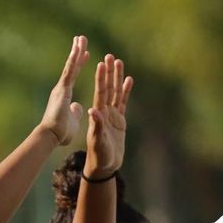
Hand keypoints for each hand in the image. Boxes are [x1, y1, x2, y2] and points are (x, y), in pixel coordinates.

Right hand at [39, 35, 89, 145]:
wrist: (51, 136)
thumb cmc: (60, 133)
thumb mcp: (72, 120)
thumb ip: (74, 113)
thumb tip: (78, 107)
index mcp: (64, 96)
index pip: (74, 76)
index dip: (79, 65)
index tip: (85, 55)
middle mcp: (61, 89)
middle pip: (71, 67)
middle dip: (77, 53)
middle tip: (80, 39)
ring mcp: (61, 88)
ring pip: (70, 66)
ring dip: (76, 51)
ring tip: (81, 38)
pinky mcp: (62, 89)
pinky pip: (70, 71)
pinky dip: (74, 59)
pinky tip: (78, 48)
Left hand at [84, 54, 133, 178]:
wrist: (104, 166)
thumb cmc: (98, 155)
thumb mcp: (97, 140)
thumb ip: (97, 125)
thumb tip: (93, 110)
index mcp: (98, 114)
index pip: (100, 92)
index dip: (101, 78)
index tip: (101, 63)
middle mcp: (104, 112)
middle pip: (108, 88)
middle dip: (108, 72)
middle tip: (110, 56)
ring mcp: (112, 115)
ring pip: (116, 92)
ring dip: (117, 78)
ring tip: (118, 62)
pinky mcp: (120, 121)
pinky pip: (123, 102)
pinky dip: (125, 91)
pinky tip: (128, 79)